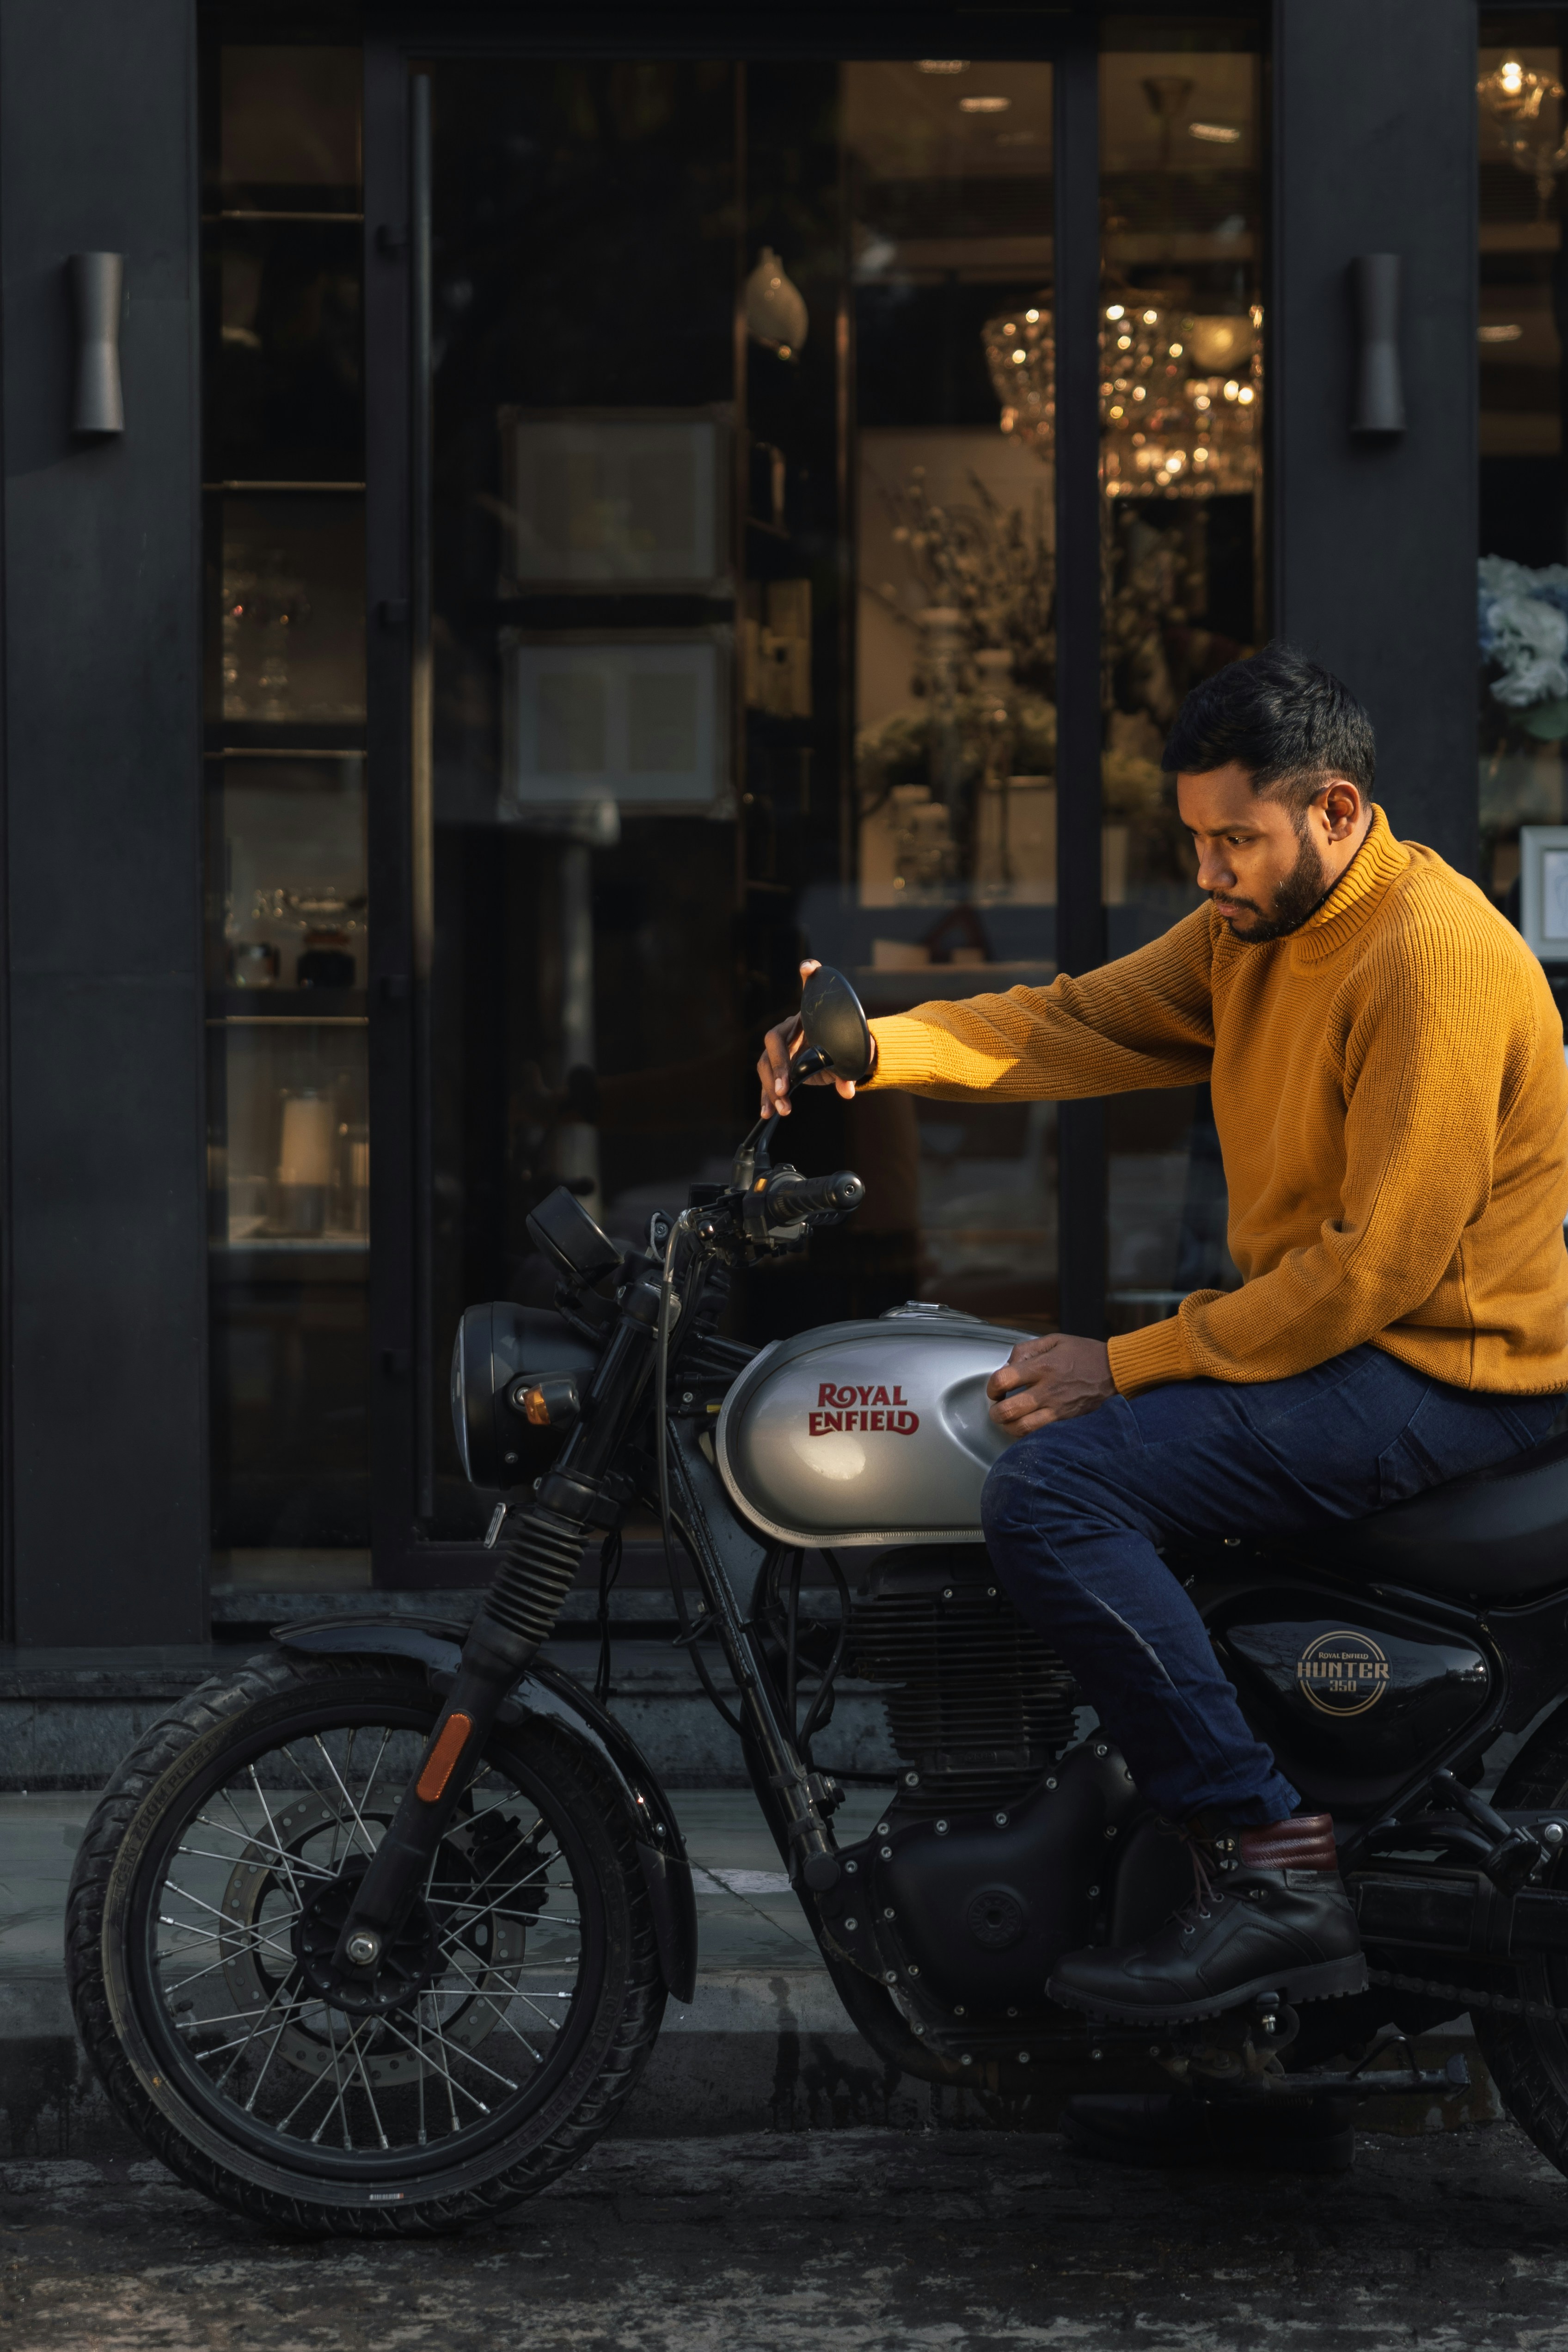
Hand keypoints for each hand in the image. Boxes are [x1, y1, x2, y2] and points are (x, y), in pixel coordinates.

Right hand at [757, 960, 876, 1118]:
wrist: (841, 1062)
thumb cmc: (844, 1053)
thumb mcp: (850, 1060)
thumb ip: (850, 1072)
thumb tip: (848, 1091)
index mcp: (808, 1018)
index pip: (808, 990)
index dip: (810, 975)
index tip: (809, 967)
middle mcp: (790, 1029)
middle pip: (773, 1042)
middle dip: (777, 1065)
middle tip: (786, 1088)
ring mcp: (781, 1049)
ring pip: (765, 1065)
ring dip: (770, 1087)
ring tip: (779, 1107)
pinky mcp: (778, 1069)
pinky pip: (768, 1081)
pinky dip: (768, 1097)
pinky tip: (768, 1113)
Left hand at [987, 1334, 1114, 1432]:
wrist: (1117, 1372)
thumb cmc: (1087, 1355)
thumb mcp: (1055, 1341)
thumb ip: (1026, 1349)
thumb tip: (1008, 1365)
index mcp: (1042, 1367)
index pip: (1003, 1380)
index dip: (991, 1387)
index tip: (994, 1389)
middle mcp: (1048, 1390)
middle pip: (1008, 1410)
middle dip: (995, 1412)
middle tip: (997, 1407)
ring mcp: (1058, 1409)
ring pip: (1022, 1428)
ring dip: (1009, 1426)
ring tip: (1009, 1420)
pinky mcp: (1066, 1421)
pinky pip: (1040, 1434)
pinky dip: (1028, 1434)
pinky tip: (1027, 1425)